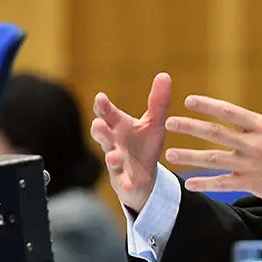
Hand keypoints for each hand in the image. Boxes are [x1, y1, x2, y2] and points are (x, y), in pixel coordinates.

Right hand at [90, 72, 171, 212]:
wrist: (144, 175)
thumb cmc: (144, 144)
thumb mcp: (154, 122)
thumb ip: (158, 101)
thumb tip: (164, 75)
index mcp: (118, 126)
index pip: (107, 114)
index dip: (103, 106)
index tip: (100, 98)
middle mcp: (113, 142)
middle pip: (103, 135)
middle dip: (100, 130)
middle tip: (97, 124)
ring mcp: (116, 161)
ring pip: (110, 158)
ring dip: (111, 157)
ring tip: (113, 156)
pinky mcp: (123, 180)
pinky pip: (123, 182)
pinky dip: (125, 184)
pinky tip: (129, 186)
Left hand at [163, 78, 261, 224]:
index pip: (230, 112)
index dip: (208, 105)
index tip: (189, 100)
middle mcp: (253, 145)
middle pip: (215, 133)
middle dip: (190, 127)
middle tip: (169, 123)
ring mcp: (250, 165)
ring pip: (213, 159)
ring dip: (189, 157)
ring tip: (169, 154)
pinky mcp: (251, 184)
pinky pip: (223, 184)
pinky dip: (205, 184)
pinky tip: (189, 184)